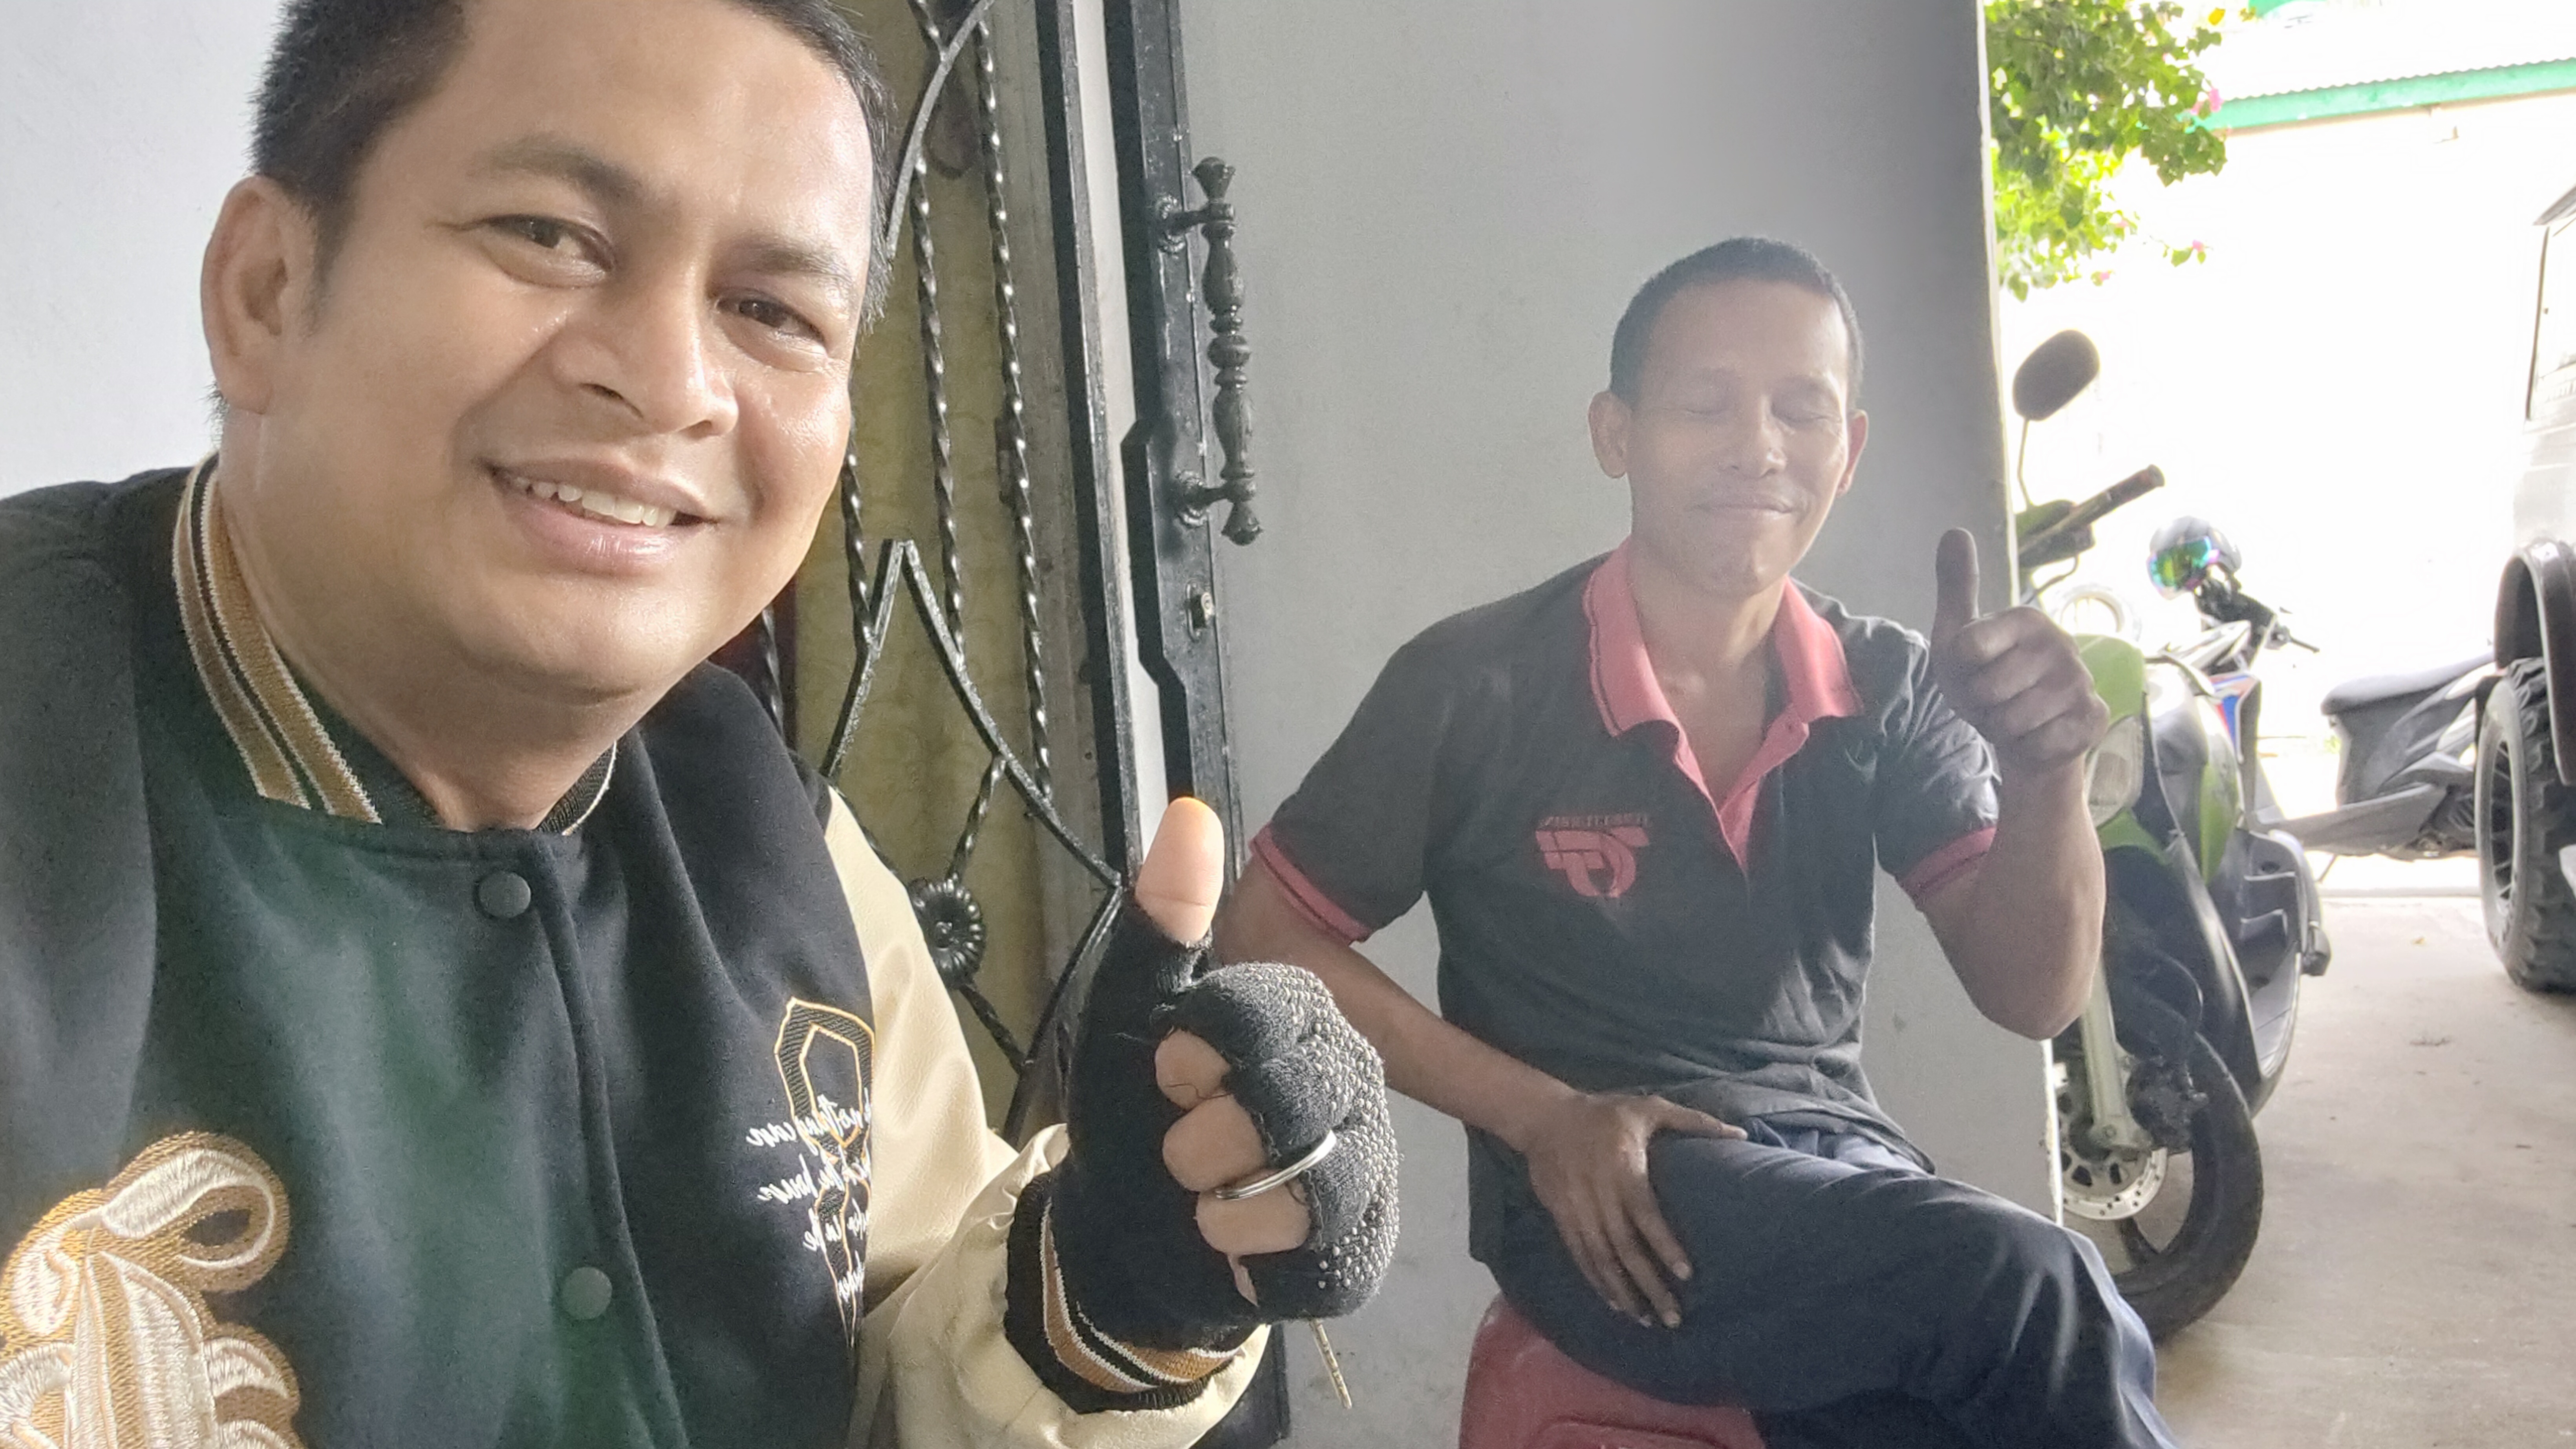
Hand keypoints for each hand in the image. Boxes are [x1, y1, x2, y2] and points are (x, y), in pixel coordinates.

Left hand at [1137, 801, 1312, 1298]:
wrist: (1120, 1226)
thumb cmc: (1130, 1107)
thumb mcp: (1122, 1009)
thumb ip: (1160, 917)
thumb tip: (1192, 814)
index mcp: (1299, 1011)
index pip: (1271, 1008)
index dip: (1201, 1049)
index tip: (1168, 1071)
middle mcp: (1351, 1078)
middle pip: (1301, 1100)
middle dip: (1211, 1136)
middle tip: (1181, 1148)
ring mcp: (1367, 1164)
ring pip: (1321, 1184)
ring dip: (1230, 1206)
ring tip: (1204, 1202)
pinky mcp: (1358, 1247)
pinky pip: (1322, 1260)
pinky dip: (1254, 1264)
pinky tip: (1233, 1249)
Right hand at [1516, 1090, 1739, 1327]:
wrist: (1544, 1116)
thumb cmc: (1607, 1113)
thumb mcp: (1650, 1108)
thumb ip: (1695, 1122)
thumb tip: (1740, 1134)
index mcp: (1622, 1166)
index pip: (1644, 1212)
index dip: (1664, 1244)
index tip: (1685, 1274)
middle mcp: (1597, 1192)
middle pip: (1623, 1246)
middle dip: (1648, 1284)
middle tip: (1673, 1316)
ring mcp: (1576, 1207)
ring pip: (1600, 1258)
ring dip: (1623, 1291)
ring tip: (1646, 1320)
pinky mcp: (1561, 1216)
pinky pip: (1579, 1255)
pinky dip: (1597, 1281)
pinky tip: (1615, 1302)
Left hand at [1929, 529, 2108, 776]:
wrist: (2023, 733)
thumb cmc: (1986, 679)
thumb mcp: (1958, 637)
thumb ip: (1956, 587)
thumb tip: (1954, 530)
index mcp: (2026, 619)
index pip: (1969, 649)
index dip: (1961, 669)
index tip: (1974, 666)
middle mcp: (2061, 643)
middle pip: (1987, 689)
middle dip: (1980, 703)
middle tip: (1994, 697)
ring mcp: (2081, 682)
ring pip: (2012, 720)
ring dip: (2003, 727)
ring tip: (2013, 715)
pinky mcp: (2093, 718)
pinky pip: (2039, 743)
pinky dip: (2028, 746)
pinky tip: (2037, 733)